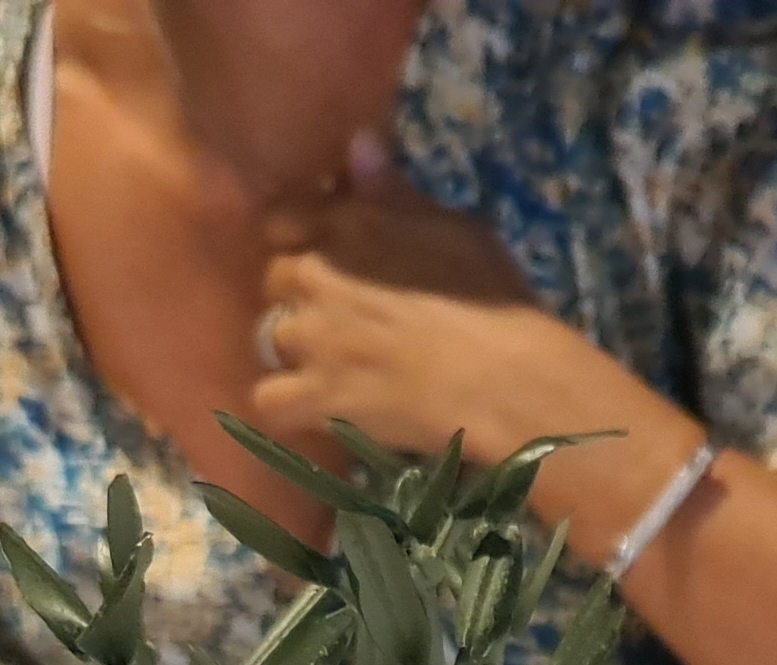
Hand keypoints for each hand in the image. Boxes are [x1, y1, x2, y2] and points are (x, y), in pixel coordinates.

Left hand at [249, 152, 668, 495]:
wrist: (507, 380)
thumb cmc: (494, 301)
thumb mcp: (455, 228)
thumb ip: (395, 192)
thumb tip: (359, 142)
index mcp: (349, 225)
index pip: (282, 219)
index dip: (297, 238)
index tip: (323, 255)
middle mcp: (317, 275)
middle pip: (274, 279)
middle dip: (299, 297)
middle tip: (340, 320)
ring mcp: (311, 339)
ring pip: (269, 338)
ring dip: (296, 352)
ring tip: (336, 369)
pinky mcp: (317, 397)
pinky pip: (269, 402)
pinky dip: (289, 408)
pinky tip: (317, 411)